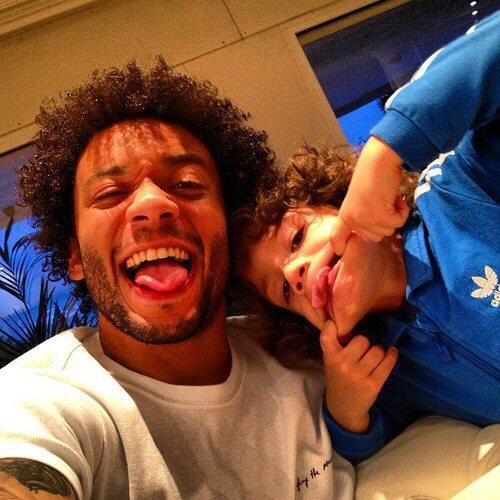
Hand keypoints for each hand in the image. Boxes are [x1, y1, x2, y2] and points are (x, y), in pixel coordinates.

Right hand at [320, 321, 397, 432]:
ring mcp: (358, 374)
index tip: (335, 322)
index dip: (332, 326)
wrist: (343, 408)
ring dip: (378, 352)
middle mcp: (343, 364)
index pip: (328, 334)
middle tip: (362, 352)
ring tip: (373, 359)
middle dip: (365, 344)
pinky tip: (391, 353)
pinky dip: (391, 356)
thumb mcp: (330, 360)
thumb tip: (341, 319)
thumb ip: (333, 343)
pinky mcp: (373, 384)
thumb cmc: (338, 377)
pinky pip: (387, 363)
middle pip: (362, 340)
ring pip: (377, 350)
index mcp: (330, 357)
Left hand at [330, 137, 409, 254]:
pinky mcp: (379, 216)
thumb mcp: (361, 199)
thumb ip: (363, 215)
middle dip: (384, 222)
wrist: (378, 160)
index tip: (339, 252)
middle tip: (382, 202)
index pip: (337, 235)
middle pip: (375, 237)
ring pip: (388, 231)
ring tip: (387, 198)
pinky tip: (396, 198)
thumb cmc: (373, 175)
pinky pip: (398, 223)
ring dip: (394, 215)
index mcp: (345, 214)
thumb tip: (377, 231)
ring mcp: (364, 218)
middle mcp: (352, 219)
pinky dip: (402, 211)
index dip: (339, 244)